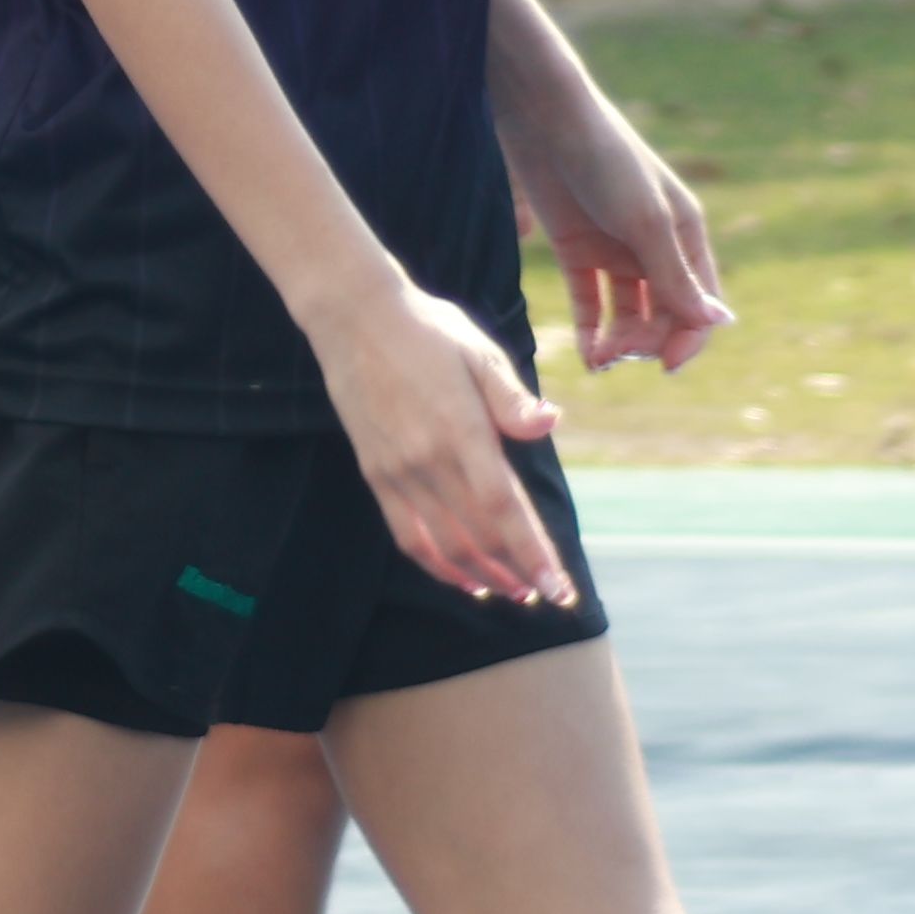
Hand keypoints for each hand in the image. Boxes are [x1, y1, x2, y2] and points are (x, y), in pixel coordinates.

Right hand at [306, 277, 576, 608]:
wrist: (355, 318)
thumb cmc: (428, 330)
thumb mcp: (479, 352)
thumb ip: (512, 399)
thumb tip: (551, 422)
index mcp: (461, 429)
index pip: (503, 508)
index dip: (532, 553)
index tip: (559, 590)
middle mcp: (428, 460)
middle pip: (479, 536)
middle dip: (518, 573)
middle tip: (548, 595)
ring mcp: (398, 472)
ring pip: (445, 545)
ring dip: (483, 575)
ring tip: (513, 592)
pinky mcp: (377, 475)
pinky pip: (409, 536)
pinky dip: (438, 566)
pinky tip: (463, 577)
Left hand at [508, 91, 732, 372]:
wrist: (545, 120)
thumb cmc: (606, 161)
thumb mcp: (645, 222)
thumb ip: (674, 275)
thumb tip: (718, 322)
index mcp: (686, 235)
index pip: (699, 303)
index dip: (687, 338)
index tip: (663, 366)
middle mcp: (655, 247)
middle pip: (663, 314)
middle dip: (646, 341)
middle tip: (617, 354)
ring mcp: (615, 250)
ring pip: (627, 314)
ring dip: (619, 342)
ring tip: (599, 358)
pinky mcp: (577, 251)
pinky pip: (590, 303)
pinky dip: (590, 331)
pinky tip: (587, 354)